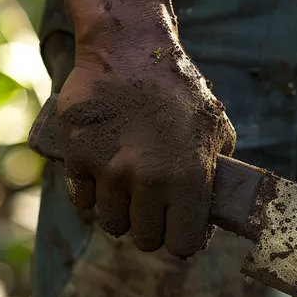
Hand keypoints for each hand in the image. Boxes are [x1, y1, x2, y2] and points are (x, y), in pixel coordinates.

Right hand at [57, 38, 234, 257]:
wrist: (129, 51)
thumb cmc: (181, 92)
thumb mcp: (217, 132)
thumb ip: (215, 176)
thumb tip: (211, 214)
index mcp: (189, 179)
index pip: (181, 245)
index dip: (181, 240)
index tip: (179, 230)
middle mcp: (149, 180)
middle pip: (144, 240)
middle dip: (151, 229)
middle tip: (154, 209)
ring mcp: (110, 170)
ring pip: (112, 223)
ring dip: (122, 212)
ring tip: (131, 188)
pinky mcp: (78, 157)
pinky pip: (83, 200)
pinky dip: (92, 193)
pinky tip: (105, 172)